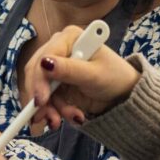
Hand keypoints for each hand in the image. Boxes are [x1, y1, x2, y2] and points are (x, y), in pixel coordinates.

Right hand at [25, 25, 141, 129]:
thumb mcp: (94, 75)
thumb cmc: (115, 77)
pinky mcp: (56, 84)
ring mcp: (56, 68)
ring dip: (48, 108)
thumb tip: (45, 63)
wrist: (123, 95)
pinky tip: (65, 118)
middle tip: (46, 117)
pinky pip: (46, 99)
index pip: (45, 56)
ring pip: (39, 88)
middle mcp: (59, 49)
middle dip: (40, 97)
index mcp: (69, 37)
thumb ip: (70, 69)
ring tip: (58, 122)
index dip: (39, 79)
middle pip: (36, 72)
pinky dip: (53, 111)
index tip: (42, 100)